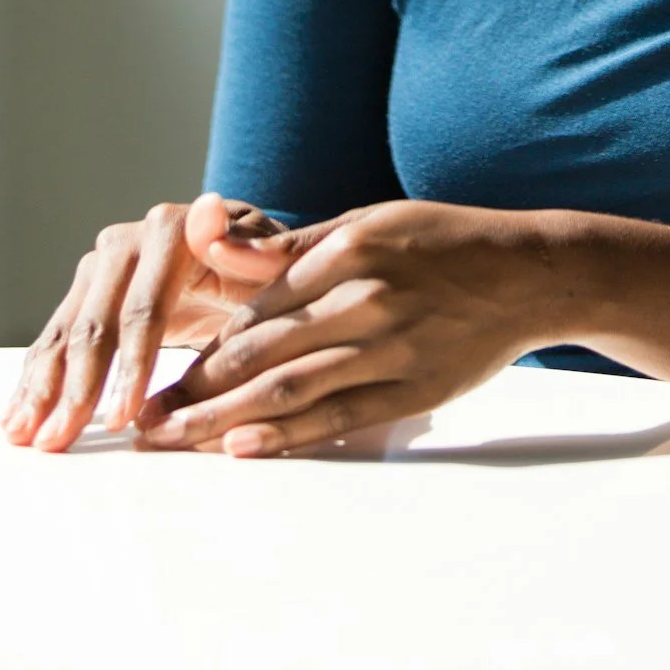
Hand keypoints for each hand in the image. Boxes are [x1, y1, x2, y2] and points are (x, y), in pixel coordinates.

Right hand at [3, 192, 289, 449]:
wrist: (245, 260)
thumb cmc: (269, 271)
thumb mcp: (278, 262)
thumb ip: (255, 247)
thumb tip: (209, 219)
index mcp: (172, 230)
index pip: (144, 309)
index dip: (132, 366)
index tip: (124, 418)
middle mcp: (126, 241)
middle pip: (95, 323)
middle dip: (78, 388)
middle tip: (61, 441)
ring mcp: (100, 267)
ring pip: (66, 333)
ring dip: (44, 388)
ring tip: (27, 437)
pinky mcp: (85, 292)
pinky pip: (55, 338)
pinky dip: (35, 378)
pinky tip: (17, 416)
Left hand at [135, 198, 559, 457]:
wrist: (526, 275)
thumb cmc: (440, 243)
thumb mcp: (368, 220)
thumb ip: (291, 245)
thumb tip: (214, 244)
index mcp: (348, 250)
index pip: (253, 307)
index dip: (200, 344)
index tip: (154, 369)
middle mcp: (365, 299)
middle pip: (260, 354)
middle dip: (193, 390)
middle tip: (143, 421)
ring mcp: (390, 350)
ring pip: (289, 391)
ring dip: (222, 420)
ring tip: (173, 440)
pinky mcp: (412, 391)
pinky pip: (338, 418)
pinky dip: (287, 436)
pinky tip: (242, 448)